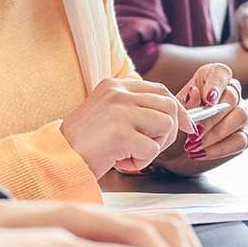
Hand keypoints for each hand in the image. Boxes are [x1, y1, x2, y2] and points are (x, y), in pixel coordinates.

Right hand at [60, 77, 194, 178]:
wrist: (59, 157)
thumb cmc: (85, 142)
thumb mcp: (108, 113)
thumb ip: (134, 107)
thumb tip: (173, 115)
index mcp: (115, 85)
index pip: (160, 90)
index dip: (178, 109)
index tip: (187, 125)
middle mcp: (118, 93)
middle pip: (168, 105)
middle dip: (168, 131)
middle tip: (150, 147)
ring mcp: (119, 111)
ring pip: (165, 125)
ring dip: (155, 146)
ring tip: (132, 153)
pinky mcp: (120, 133)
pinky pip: (152, 149)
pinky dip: (141, 161)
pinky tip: (122, 161)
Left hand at [157, 64, 247, 175]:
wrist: (176, 143)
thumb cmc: (177, 118)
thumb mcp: (176, 109)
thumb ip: (185, 100)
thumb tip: (196, 93)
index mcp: (211, 78)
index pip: (221, 72)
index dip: (216, 84)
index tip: (207, 99)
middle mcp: (231, 92)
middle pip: (231, 96)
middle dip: (212, 116)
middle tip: (195, 131)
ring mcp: (241, 112)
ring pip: (239, 116)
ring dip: (216, 133)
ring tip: (194, 144)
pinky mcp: (245, 133)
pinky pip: (240, 140)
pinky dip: (219, 148)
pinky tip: (201, 152)